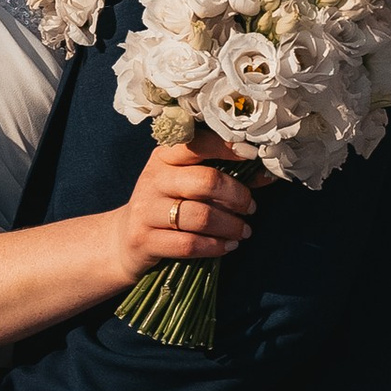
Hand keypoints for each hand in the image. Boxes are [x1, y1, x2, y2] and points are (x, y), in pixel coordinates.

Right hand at [111, 142, 254, 293]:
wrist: (124, 239)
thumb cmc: (166, 206)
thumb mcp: (185, 184)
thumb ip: (221, 175)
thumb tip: (265, 175)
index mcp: (163, 157)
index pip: (197, 144)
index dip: (228, 147)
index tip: (254, 154)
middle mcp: (153, 179)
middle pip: (206, 182)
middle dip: (237, 196)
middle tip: (251, 208)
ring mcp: (146, 210)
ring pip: (201, 217)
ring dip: (231, 226)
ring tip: (244, 232)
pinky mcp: (144, 239)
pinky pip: (189, 244)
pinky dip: (215, 247)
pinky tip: (227, 247)